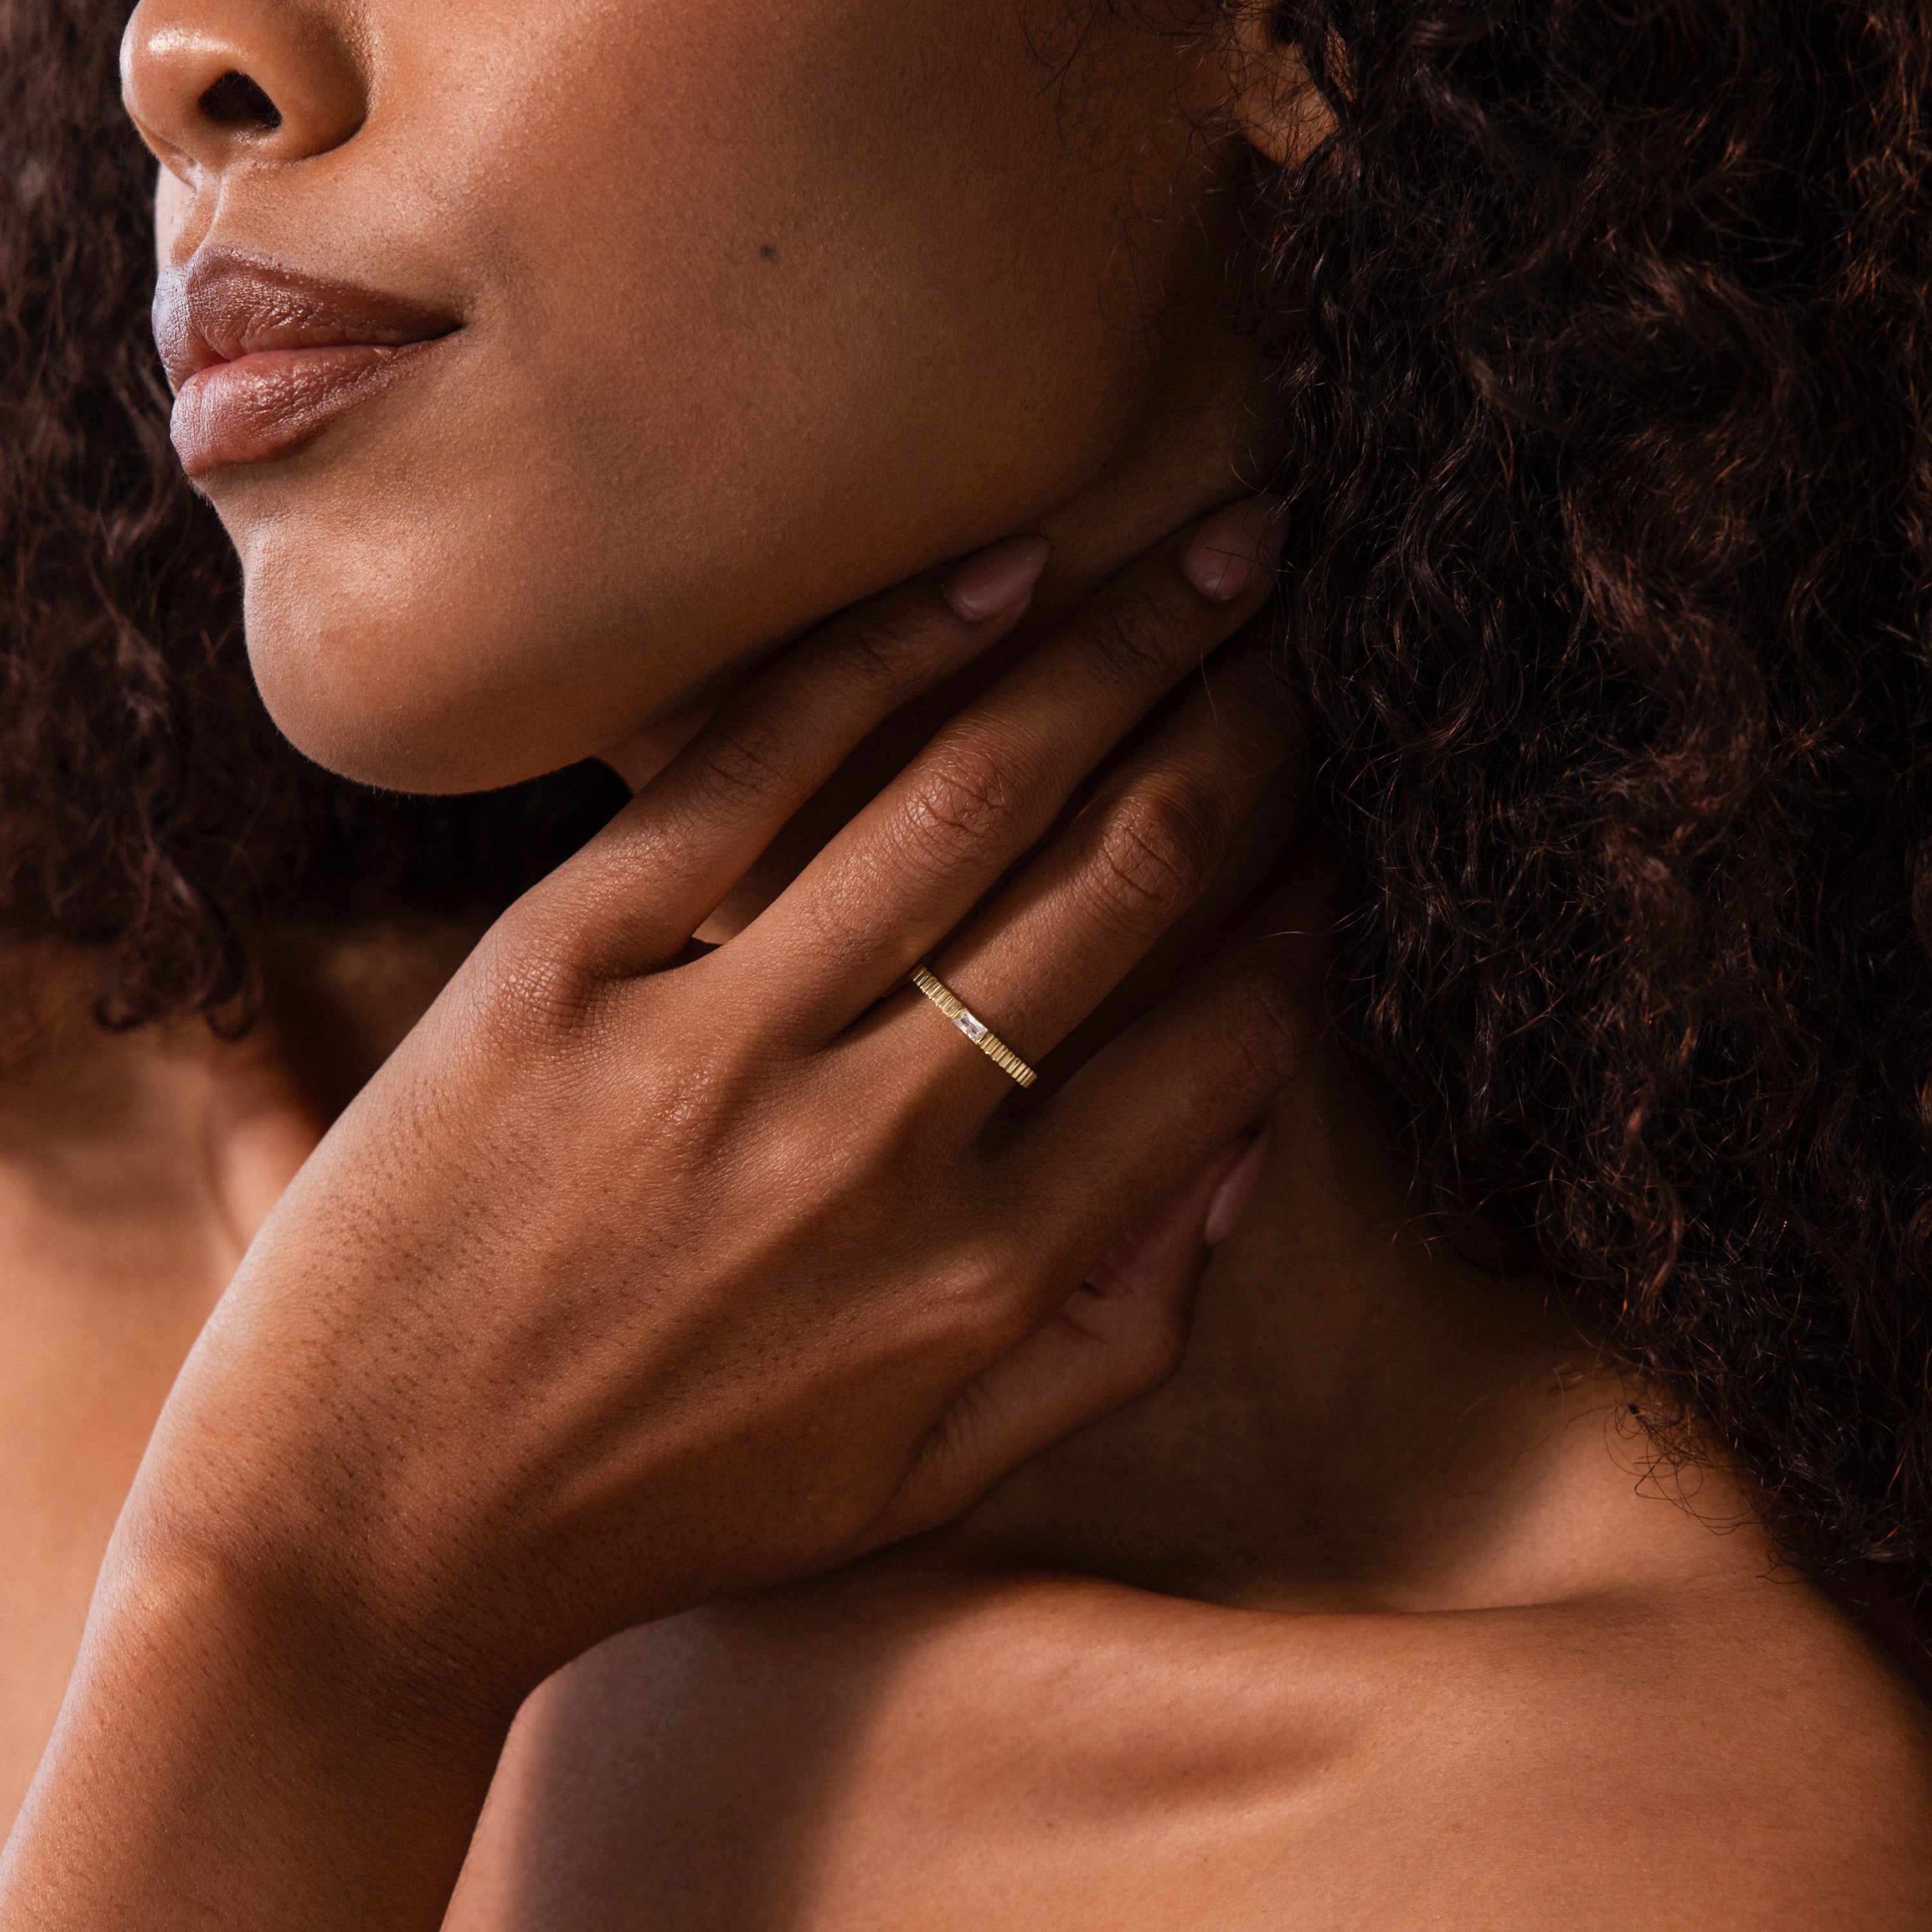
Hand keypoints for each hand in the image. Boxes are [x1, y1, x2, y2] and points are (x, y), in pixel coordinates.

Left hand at [3, 500, 1318, 1926]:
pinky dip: (889, 654)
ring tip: (1204, 555)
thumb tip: (1247, 1158)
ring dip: (1112, 653)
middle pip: (1120, 876)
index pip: (1221, 1045)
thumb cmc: (654, 1512)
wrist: (356, 1537)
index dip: (1306, 910)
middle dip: (1243, 726)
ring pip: (968, 794)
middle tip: (1300, 620)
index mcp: (981, 1279)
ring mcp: (715, 1043)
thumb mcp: (919, 1487)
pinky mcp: (558, 967)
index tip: (1341, 817)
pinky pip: (751, 769)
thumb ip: (1111, 1342)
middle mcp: (877, 1145)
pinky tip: (997, 573)